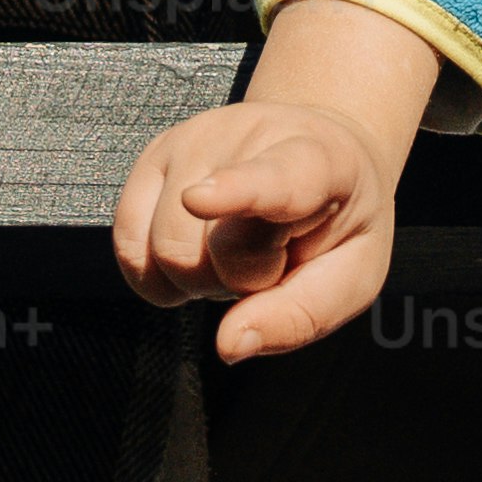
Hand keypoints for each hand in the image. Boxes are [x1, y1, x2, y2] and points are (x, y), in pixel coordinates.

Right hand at [111, 0, 445, 358]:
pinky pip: (128, 246)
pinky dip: (157, 273)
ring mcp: (190, 139)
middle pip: (202, 250)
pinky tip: (196, 252)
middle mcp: (246, 136)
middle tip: (268, 259)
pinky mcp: (152, 156)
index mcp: (318, 162)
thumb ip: (300, 315)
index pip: (274, 178)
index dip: (236, 190)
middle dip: (230, 283)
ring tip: (234, 247)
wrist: (319, 152)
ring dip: (196, 278)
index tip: (200, 199)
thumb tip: (229, 345)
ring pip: (161, 251)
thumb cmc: (337, 222)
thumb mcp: (353, 275)